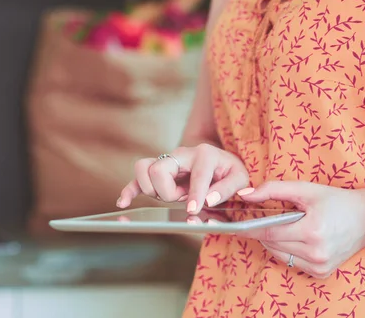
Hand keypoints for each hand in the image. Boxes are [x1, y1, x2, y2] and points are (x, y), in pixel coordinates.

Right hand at [117, 143, 249, 213]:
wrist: (220, 163)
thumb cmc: (229, 171)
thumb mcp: (240, 178)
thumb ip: (229, 188)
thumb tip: (209, 200)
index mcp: (205, 154)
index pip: (197, 174)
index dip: (195, 194)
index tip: (193, 210)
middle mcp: (182, 153)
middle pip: (160, 169)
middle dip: (167, 191)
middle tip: (180, 200)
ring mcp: (167, 160)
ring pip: (144, 168)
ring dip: (151, 189)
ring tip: (166, 198)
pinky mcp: (157, 170)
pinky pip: (137, 177)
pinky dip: (129, 190)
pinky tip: (123, 203)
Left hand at [238, 181, 364, 278]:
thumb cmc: (336, 201)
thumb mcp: (305, 189)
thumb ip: (272, 190)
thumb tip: (244, 194)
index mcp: (312, 232)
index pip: (269, 233)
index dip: (249, 228)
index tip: (233, 225)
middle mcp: (316, 253)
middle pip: (272, 244)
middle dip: (262, 232)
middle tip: (258, 220)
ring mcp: (320, 266)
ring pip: (280, 255)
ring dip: (273, 242)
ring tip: (281, 227)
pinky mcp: (321, 273)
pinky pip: (292, 262)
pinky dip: (287, 250)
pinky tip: (294, 238)